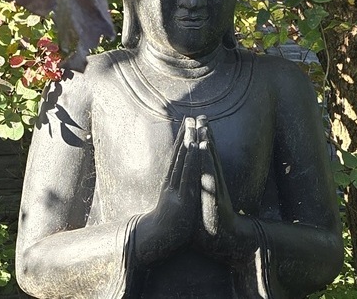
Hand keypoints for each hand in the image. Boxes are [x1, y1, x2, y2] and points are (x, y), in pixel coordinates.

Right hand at [135, 116, 214, 253]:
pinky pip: (190, 173)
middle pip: (179, 155)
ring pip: (184, 160)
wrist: (157, 240)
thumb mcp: (170, 205)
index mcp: (170, 184)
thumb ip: (172, 194)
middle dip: (185, 135)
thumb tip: (173, 186)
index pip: (176, 158)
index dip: (181, 141)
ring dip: (189, 141)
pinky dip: (195, 158)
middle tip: (189, 116)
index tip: (185, 125)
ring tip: (193, 125)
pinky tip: (199, 145)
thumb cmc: (165, 224)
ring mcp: (177, 188)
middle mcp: (172, 182)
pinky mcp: (184, 195)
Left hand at [184, 116, 251, 260]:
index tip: (197, 126)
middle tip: (202, 116)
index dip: (201, 142)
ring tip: (204, 125)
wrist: (223, 239)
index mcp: (209, 183)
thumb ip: (199, 195)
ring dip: (207, 141)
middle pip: (209, 153)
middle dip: (205, 134)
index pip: (205, 158)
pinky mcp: (214, 191)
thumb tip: (192, 191)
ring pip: (210, 159)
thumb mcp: (201, 206)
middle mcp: (213, 181)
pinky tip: (204, 145)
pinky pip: (209, 170)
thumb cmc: (209, 225)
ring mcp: (214, 185)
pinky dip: (207, 157)